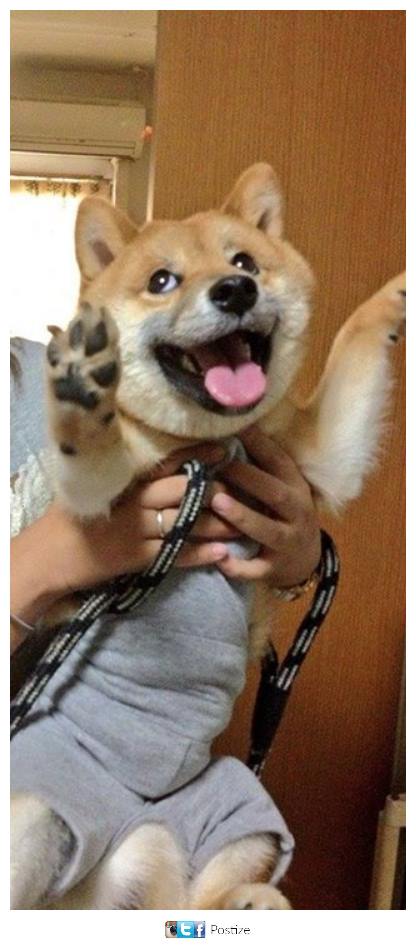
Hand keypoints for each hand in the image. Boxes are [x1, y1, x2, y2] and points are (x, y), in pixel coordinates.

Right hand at [10, 442, 235, 636]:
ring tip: (242, 523)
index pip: (165, 463)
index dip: (196, 456)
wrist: (50, 556)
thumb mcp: (93, 489)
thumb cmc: (70, 520)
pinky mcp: (137, 558)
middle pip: (181, 490)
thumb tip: (159, 465)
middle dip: (213, 490)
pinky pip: (176, 555)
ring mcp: (136, 530)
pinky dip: (200, 554)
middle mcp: (133, 502)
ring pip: (185, 523)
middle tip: (240, 489)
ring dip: (216, 524)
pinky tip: (222, 553)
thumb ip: (124, 478)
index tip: (224, 450)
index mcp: (124, 481)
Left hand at [209, 426, 320, 585]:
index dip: (260, 445)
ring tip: (216, 502)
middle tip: (219, 466)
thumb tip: (233, 426)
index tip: (237, 428)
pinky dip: (238, 566)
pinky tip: (217, 558)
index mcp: (296, 488)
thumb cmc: (284, 514)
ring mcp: (288, 543)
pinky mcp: (275, 569)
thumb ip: (263, 466)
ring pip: (267, 531)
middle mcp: (297, 514)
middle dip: (249, 480)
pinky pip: (256, 569)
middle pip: (275, 495)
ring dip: (243, 517)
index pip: (280, 463)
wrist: (306, 560)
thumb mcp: (284, 488)